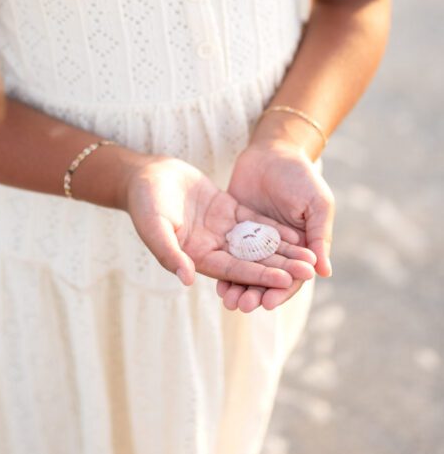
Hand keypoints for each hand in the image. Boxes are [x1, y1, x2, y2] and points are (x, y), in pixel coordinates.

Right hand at [123, 155, 316, 289]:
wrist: (143, 174)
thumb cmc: (143, 201)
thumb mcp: (154, 226)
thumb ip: (169, 252)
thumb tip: (186, 279)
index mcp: (195, 257)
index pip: (234, 270)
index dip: (259, 275)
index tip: (285, 279)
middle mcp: (211, 248)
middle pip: (251, 261)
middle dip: (279, 266)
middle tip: (308, 271)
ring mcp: (219, 230)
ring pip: (256, 244)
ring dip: (281, 250)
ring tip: (309, 256)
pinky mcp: (224, 211)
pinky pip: (252, 223)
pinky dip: (272, 229)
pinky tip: (295, 233)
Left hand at [216, 143, 334, 312]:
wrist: (272, 150)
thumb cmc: (301, 175)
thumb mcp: (317, 203)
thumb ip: (319, 235)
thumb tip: (324, 272)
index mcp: (300, 247)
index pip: (291, 276)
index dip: (281, 290)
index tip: (269, 303)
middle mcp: (276, 248)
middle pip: (266, 278)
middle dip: (255, 293)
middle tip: (242, 305)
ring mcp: (254, 240)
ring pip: (246, 269)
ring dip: (238, 286)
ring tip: (227, 299)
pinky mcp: (234, 228)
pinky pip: (228, 251)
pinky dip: (223, 265)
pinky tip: (214, 279)